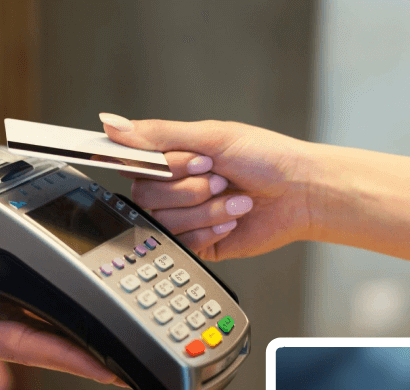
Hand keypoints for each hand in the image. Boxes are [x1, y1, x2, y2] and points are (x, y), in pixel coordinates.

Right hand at [0, 228, 126, 387]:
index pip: (27, 348)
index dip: (69, 359)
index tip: (105, 369)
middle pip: (43, 344)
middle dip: (85, 356)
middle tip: (127, 366)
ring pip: (39, 327)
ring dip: (75, 336)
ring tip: (113, 344)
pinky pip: (25, 305)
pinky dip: (53, 310)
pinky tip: (75, 311)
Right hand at [100, 114, 313, 260]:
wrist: (299, 193)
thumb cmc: (265, 158)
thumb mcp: (211, 136)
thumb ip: (158, 135)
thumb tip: (111, 125)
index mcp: (174, 159)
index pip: (136, 165)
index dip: (162, 167)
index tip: (195, 161)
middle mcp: (175, 188)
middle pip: (146, 195)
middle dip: (189, 189)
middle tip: (219, 179)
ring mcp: (186, 218)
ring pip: (165, 220)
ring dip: (205, 209)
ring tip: (233, 200)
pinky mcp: (198, 244)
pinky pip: (184, 242)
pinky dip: (210, 229)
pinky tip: (231, 220)